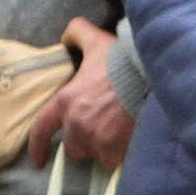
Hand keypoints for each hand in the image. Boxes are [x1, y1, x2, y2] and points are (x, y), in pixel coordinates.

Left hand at [50, 19, 133, 165]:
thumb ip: (78, 33)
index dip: (38, 146)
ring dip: (104, 148)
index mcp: (66, 101)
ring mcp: (97, 139)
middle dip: (85, 140)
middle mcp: (77, 124)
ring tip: (120, 134)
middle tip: (103, 129)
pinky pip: (115, 160)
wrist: (157, 77)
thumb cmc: (126, 61)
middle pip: (73, 146)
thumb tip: (66, 37)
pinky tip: (132, 142)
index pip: (41, 129)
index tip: (38, 160)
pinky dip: (122, 154)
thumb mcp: (98, 41)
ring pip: (96, 154)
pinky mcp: (117, 150)